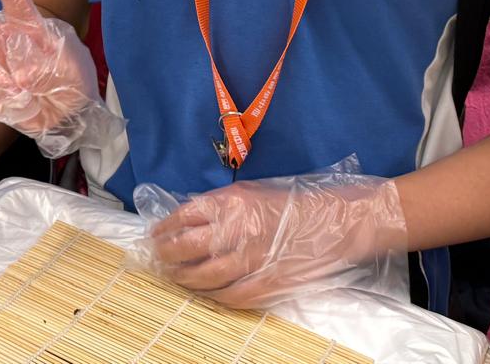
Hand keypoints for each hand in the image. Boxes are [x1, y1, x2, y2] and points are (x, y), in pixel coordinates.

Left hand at [140, 170, 407, 306]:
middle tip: (158, 257)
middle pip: (188, 246)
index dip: (165, 227)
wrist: (334, 223)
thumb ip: (218, 205)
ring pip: (205, 276)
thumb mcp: (249, 192)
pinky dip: (213, 296)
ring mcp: (253, 260)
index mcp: (232, 202)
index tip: (155, 234)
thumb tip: (185, 219)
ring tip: (174, 275)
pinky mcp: (269, 284)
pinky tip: (204, 293)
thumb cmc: (291, 204)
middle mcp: (238, 230)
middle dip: (167, 253)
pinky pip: (232, 296)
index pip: (185, 215)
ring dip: (184, 278)